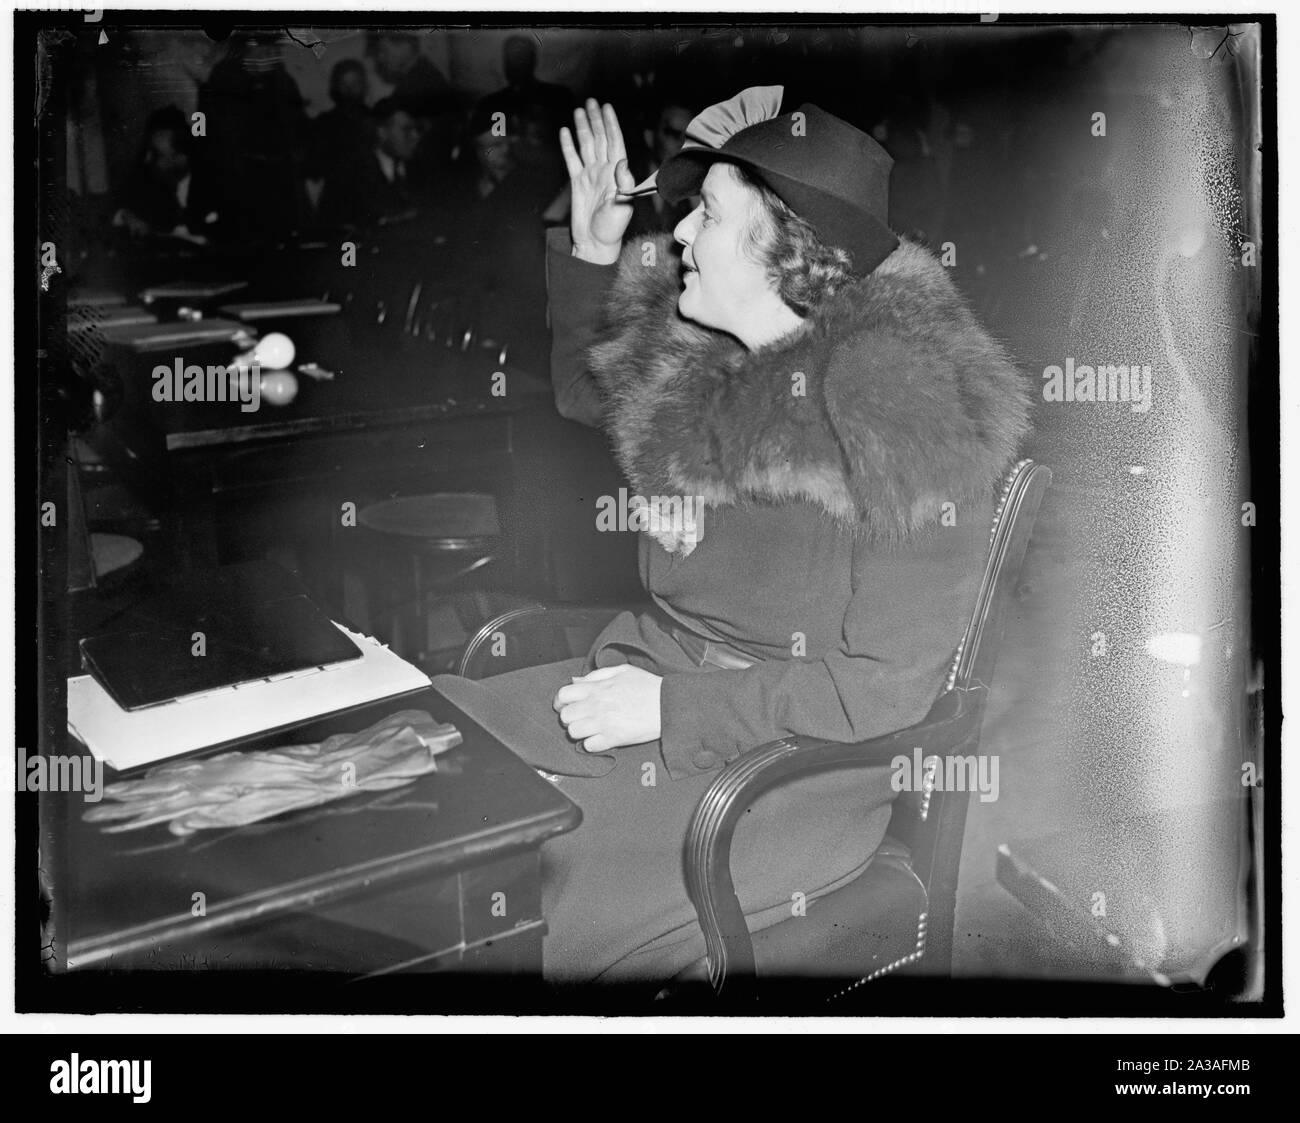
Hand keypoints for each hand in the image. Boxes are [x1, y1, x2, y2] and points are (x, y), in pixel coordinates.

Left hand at [553, 664, 662, 751]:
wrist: (668, 704)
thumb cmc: (647, 686)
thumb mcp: (622, 671)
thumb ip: (596, 675)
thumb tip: (576, 681)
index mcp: (598, 688)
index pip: (563, 694)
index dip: (561, 701)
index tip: (565, 705)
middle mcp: (597, 705)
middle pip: (565, 716)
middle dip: (569, 717)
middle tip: (579, 718)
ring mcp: (604, 723)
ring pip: (573, 732)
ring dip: (579, 732)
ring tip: (589, 729)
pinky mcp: (613, 739)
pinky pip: (589, 746)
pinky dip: (592, 744)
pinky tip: (600, 738)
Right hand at [559, 99, 635, 265]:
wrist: (595, 244)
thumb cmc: (612, 229)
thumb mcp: (621, 207)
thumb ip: (623, 185)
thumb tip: (622, 161)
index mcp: (617, 174)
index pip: (615, 143)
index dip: (611, 124)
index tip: (607, 107)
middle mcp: (604, 171)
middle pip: (600, 139)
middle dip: (596, 120)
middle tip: (591, 101)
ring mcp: (591, 176)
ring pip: (586, 146)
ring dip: (583, 128)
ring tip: (578, 110)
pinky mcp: (578, 183)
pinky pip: (572, 160)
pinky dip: (568, 146)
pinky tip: (564, 132)